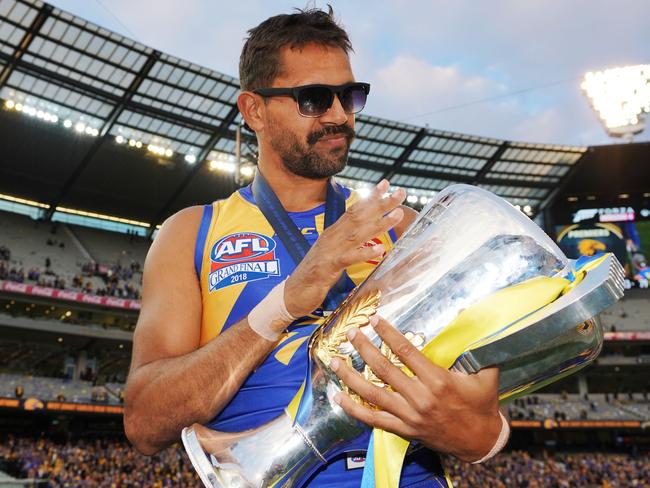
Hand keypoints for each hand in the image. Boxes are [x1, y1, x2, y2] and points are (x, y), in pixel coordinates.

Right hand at [284, 180, 404, 317]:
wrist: (292, 294)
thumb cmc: (313, 276)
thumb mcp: (332, 255)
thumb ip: (346, 244)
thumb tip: (362, 235)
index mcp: (333, 233)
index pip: (354, 210)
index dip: (371, 197)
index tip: (387, 185)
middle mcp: (332, 237)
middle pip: (359, 216)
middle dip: (381, 203)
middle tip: (401, 193)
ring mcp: (329, 251)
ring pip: (358, 233)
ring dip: (379, 223)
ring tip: (398, 214)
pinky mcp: (328, 267)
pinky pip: (349, 257)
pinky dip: (365, 252)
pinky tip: (381, 249)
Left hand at [330, 316, 501, 461]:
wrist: (481, 442)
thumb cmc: (482, 404)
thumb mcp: (486, 375)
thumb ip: (478, 349)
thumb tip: (475, 318)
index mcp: (438, 380)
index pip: (406, 351)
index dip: (388, 334)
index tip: (374, 320)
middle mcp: (420, 397)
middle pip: (384, 369)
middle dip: (364, 349)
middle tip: (351, 333)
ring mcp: (409, 416)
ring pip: (373, 394)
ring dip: (351, 376)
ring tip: (334, 361)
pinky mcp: (404, 430)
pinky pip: (374, 419)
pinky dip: (354, 408)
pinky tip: (339, 397)